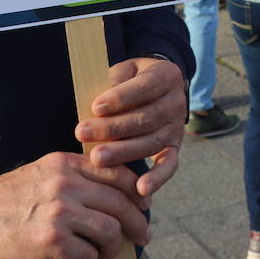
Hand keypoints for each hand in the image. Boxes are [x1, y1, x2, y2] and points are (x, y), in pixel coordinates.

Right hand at [0, 152, 150, 258]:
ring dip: (113, 246)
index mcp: (65, 163)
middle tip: (143, 235)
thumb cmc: (7, 201)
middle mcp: (65, 183)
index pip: (116, 172)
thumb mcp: (42, 173)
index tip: (145, 205)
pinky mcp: (51, 240)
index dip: (137, 191)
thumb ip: (75, 176)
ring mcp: (59, 211)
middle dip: (137, 222)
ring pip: (110, 230)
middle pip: (120, 202)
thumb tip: (115, 193)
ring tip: (106, 252)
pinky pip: (89, 256)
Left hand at [74, 56, 186, 197]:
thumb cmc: (130, 79)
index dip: (120, 98)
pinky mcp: (174, 148)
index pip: (144, 87)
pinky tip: (141, 189)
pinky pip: (169, 165)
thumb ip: (115, 82)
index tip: (95, 107)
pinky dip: (157, 178)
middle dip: (112, 128)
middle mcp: (177, 102)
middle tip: (83, 133)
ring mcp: (176, 127)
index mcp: (166, 75)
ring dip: (122, 152)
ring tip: (96, 158)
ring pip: (151, 142)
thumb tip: (99, 106)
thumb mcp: (125, 70)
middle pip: (146, 118)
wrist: (155, 88)